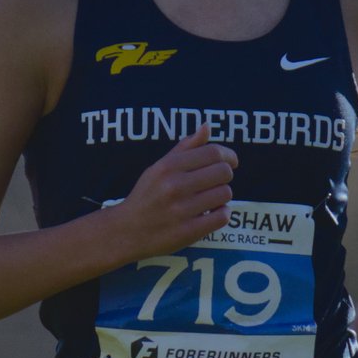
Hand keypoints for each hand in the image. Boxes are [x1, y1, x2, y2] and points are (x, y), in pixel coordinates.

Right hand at [115, 124, 236, 255]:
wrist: (126, 232)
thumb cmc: (147, 196)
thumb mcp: (159, 168)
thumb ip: (185, 147)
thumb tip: (207, 126)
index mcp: (168, 167)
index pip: (213, 152)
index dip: (229, 155)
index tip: (232, 162)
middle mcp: (174, 186)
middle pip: (223, 172)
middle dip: (225, 176)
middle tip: (216, 183)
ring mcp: (181, 210)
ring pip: (225, 194)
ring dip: (222, 197)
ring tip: (210, 200)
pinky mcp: (187, 232)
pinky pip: (222, 217)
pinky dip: (222, 214)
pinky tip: (211, 214)